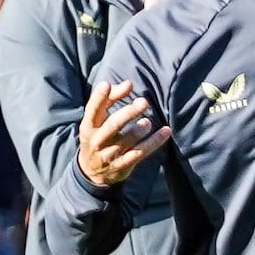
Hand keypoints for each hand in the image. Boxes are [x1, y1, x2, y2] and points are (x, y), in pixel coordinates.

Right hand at [76, 73, 167, 187]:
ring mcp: (109, 154)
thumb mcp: (98, 118)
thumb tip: (128, 83)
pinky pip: (140, 152)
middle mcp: (97, 140)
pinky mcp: (122, 165)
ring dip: (140, 129)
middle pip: (113, 125)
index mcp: (88, 126)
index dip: (98, 97)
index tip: (106, 84)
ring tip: (147, 122)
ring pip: (127, 140)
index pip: (92, 109)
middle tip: (143, 102)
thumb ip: (111, 98)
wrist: (91, 171)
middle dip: (128, 113)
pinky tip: (166, 131)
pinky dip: (154, 142)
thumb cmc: (99, 134)